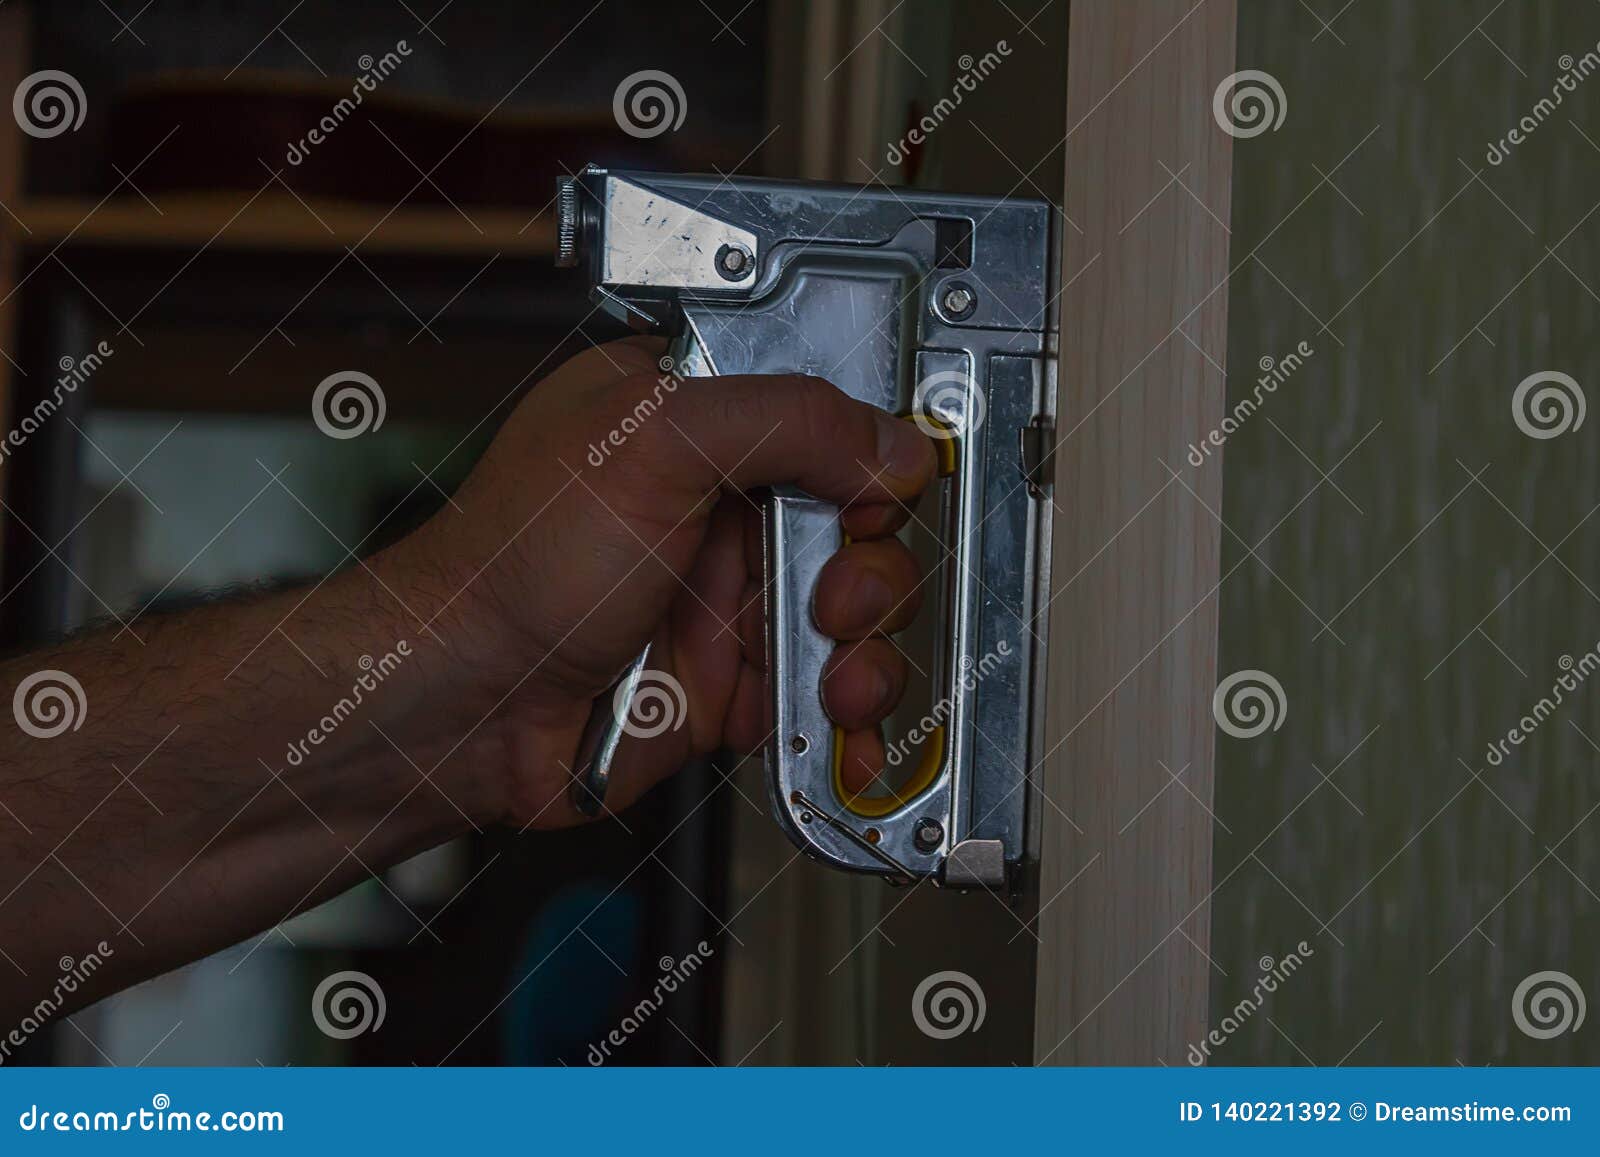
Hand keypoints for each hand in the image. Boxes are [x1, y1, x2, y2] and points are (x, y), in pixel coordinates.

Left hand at [398, 337, 936, 826]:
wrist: (469, 707)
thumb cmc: (513, 567)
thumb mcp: (651, 445)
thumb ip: (784, 422)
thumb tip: (891, 446)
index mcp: (692, 419)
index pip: (822, 415)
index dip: (867, 456)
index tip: (876, 495)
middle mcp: (716, 505)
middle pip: (856, 522)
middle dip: (871, 569)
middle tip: (836, 600)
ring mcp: (728, 595)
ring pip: (854, 614)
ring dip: (867, 652)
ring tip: (836, 680)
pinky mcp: (733, 678)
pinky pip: (822, 691)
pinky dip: (848, 720)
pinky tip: (846, 737)